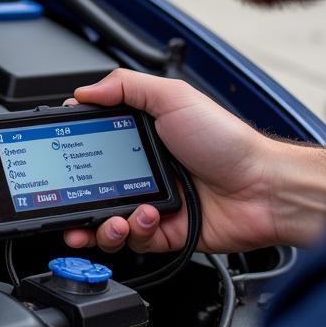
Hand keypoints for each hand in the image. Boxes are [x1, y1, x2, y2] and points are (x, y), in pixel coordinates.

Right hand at [62, 68, 279, 254]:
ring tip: (110, 220)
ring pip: (107, 220)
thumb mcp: (174, 97)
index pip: (93, 143)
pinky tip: (145, 218)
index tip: (59, 156)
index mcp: (141, 135)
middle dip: (75, 200)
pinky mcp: (164, 232)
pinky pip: (133, 240)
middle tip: (67, 204)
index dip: (74, 151)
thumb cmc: (229, 141)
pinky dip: (133, 232)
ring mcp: (152, 202)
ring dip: (100, 224)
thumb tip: (84, 91)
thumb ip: (125, 86)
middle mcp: (142, 169)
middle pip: (91, 187)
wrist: (266, 188)